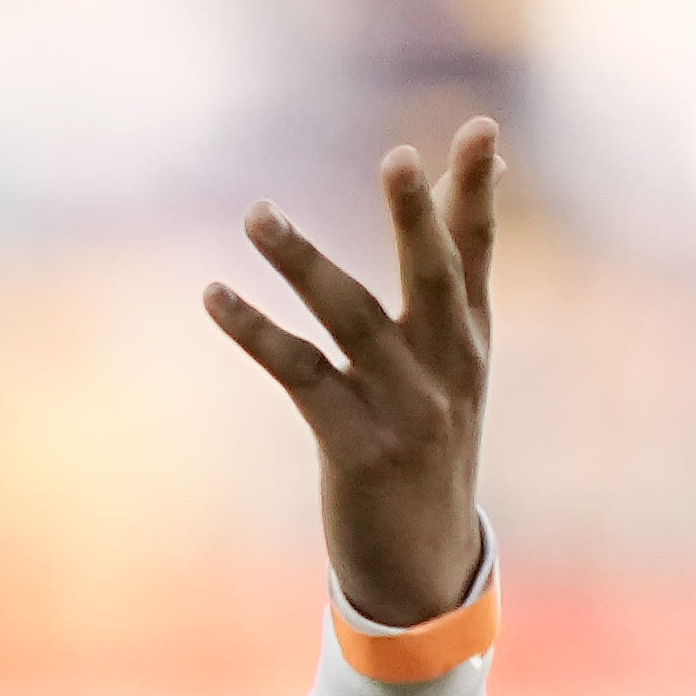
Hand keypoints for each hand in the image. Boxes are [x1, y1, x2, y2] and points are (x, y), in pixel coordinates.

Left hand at [204, 119, 495, 627]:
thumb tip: (448, 213)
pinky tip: (215, 294)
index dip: (475, 193)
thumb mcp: (449, 377)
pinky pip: (299, 373)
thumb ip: (447, 298)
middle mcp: (448, 371)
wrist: (422, 567)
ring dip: (301, 262)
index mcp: (470, 346)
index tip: (480, 129)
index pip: (476, 255)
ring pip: (351, 318)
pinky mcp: (356, 446)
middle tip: (398, 157)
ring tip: (257, 214)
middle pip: (434, 278)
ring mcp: (406, 410)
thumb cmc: (427, 455)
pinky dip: (254, 330)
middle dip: (416, 217)